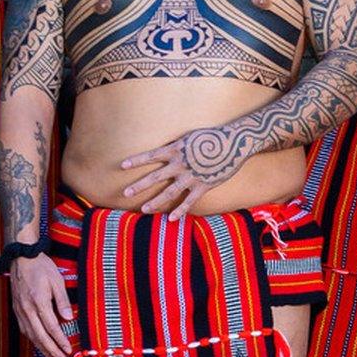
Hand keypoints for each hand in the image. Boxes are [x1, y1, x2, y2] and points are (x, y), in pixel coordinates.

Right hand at [10, 253, 76, 356]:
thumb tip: (68, 319)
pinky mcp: (16, 309)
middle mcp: (27, 309)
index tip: (68, 350)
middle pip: (40, 336)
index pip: (52, 327)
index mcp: (38, 302)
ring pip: (31, 335)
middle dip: (52, 350)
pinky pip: (25, 329)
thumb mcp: (57, 280)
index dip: (60, 341)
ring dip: (42, 348)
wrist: (21, 258)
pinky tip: (39, 344)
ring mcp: (20, 310)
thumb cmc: (41, 267)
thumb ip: (62, 301)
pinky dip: (33, 340)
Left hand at [119, 127, 242, 218]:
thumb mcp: (189, 138)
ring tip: (144, 209)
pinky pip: (189, 201)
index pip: (151, 155)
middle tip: (126, 193)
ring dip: (156, 201)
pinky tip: (171, 219)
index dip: (136, 160)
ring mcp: (191, 176)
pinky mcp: (203, 185)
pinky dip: (180, 211)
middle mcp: (180, 164)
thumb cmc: (211, 137)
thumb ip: (176, 147)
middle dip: (140, 185)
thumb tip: (165, 152)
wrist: (234, 142)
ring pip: (169, 192)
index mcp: (176, 149)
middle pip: (155, 176)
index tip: (122, 165)